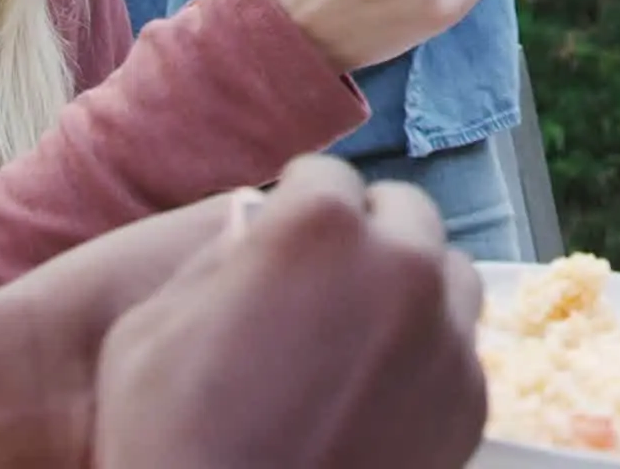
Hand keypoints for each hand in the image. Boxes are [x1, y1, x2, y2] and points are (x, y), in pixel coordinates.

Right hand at [95, 157, 485, 468]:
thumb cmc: (170, 443)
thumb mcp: (150, 329)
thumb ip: (217, 265)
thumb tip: (251, 244)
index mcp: (318, 226)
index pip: (324, 177)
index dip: (297, 202)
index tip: (287, 228)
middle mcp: (400, 265)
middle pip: (401, 217)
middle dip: (364, 237)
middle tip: (326, 280)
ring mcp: (445, 335)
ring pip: (445, 278)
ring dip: (408, 290)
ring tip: (360, 333)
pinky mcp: (470, 403)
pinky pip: (457, 355)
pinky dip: (426, 360)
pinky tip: (379, 393)